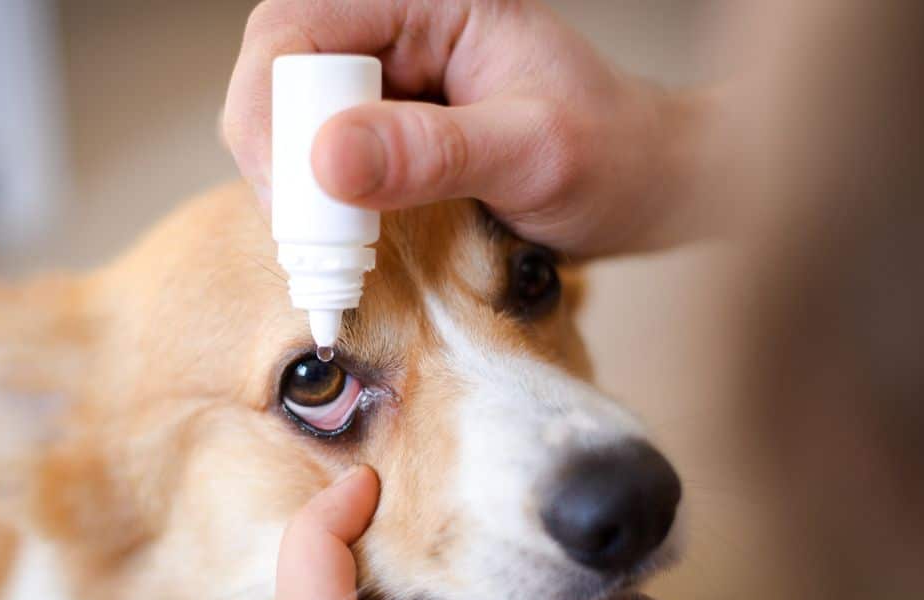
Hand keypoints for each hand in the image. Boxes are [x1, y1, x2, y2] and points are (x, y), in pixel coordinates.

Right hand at [224, 0, 712, 255]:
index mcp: (430, 1)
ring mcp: (388, 77)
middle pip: (277, 71)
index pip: (298, 27)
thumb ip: (435, 152)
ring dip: (294, 188)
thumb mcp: (535, 153)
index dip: (274, 109)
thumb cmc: (615, 154)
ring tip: (332, 250)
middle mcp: (397, 28)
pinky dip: (319, 204)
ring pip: (287, 117)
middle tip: (312, 239)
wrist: (649, 183)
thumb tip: (327, 159)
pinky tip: (343, 244)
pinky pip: (318, 154)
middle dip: (279, 154)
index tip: (298, 199)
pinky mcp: (387, 124)